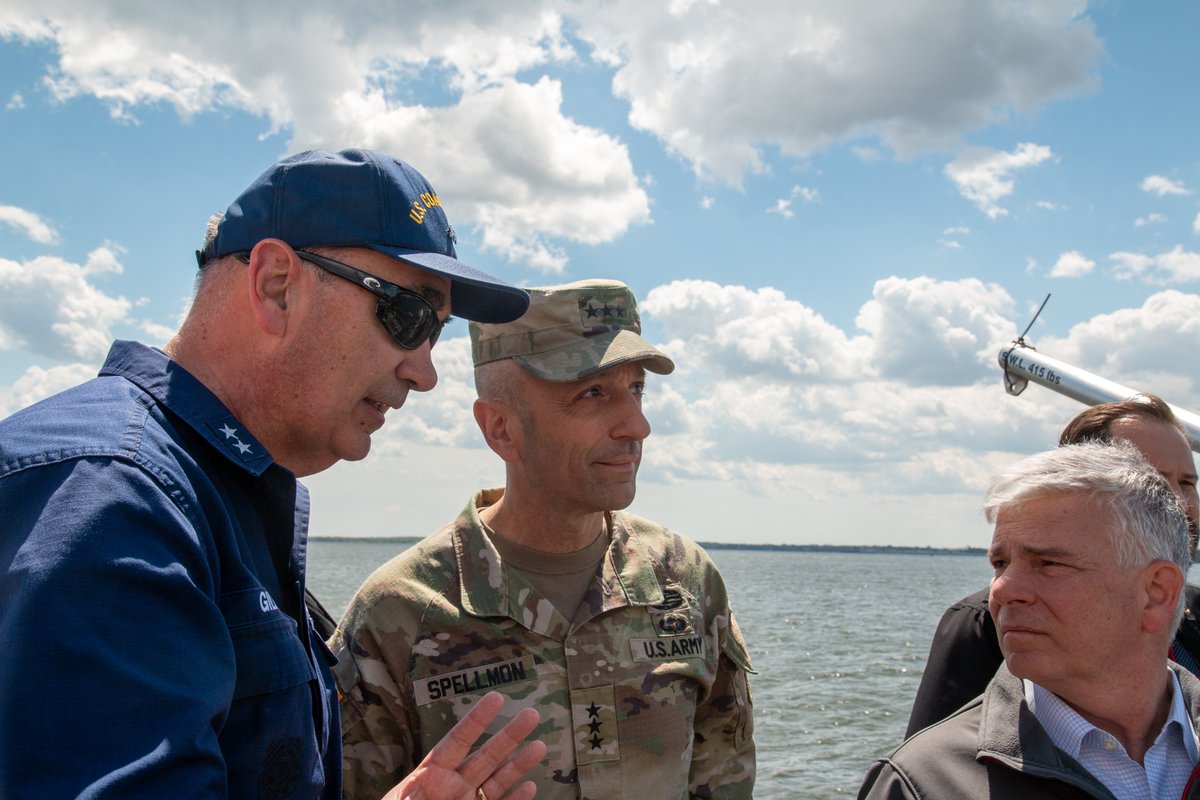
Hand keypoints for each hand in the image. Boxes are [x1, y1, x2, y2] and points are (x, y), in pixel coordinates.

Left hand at [381, 691, 545, 799]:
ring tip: (540, 746)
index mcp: (431, 774)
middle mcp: (454, 785)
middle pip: (486, 755)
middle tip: (532, 714)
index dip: (477, 720)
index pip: (458, 741)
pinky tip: (530, 786)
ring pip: (499, 780)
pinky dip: (516, 799)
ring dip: (519, 764)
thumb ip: (408, 797)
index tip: (496, 698)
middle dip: (510, 735)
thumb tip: (416, 789)